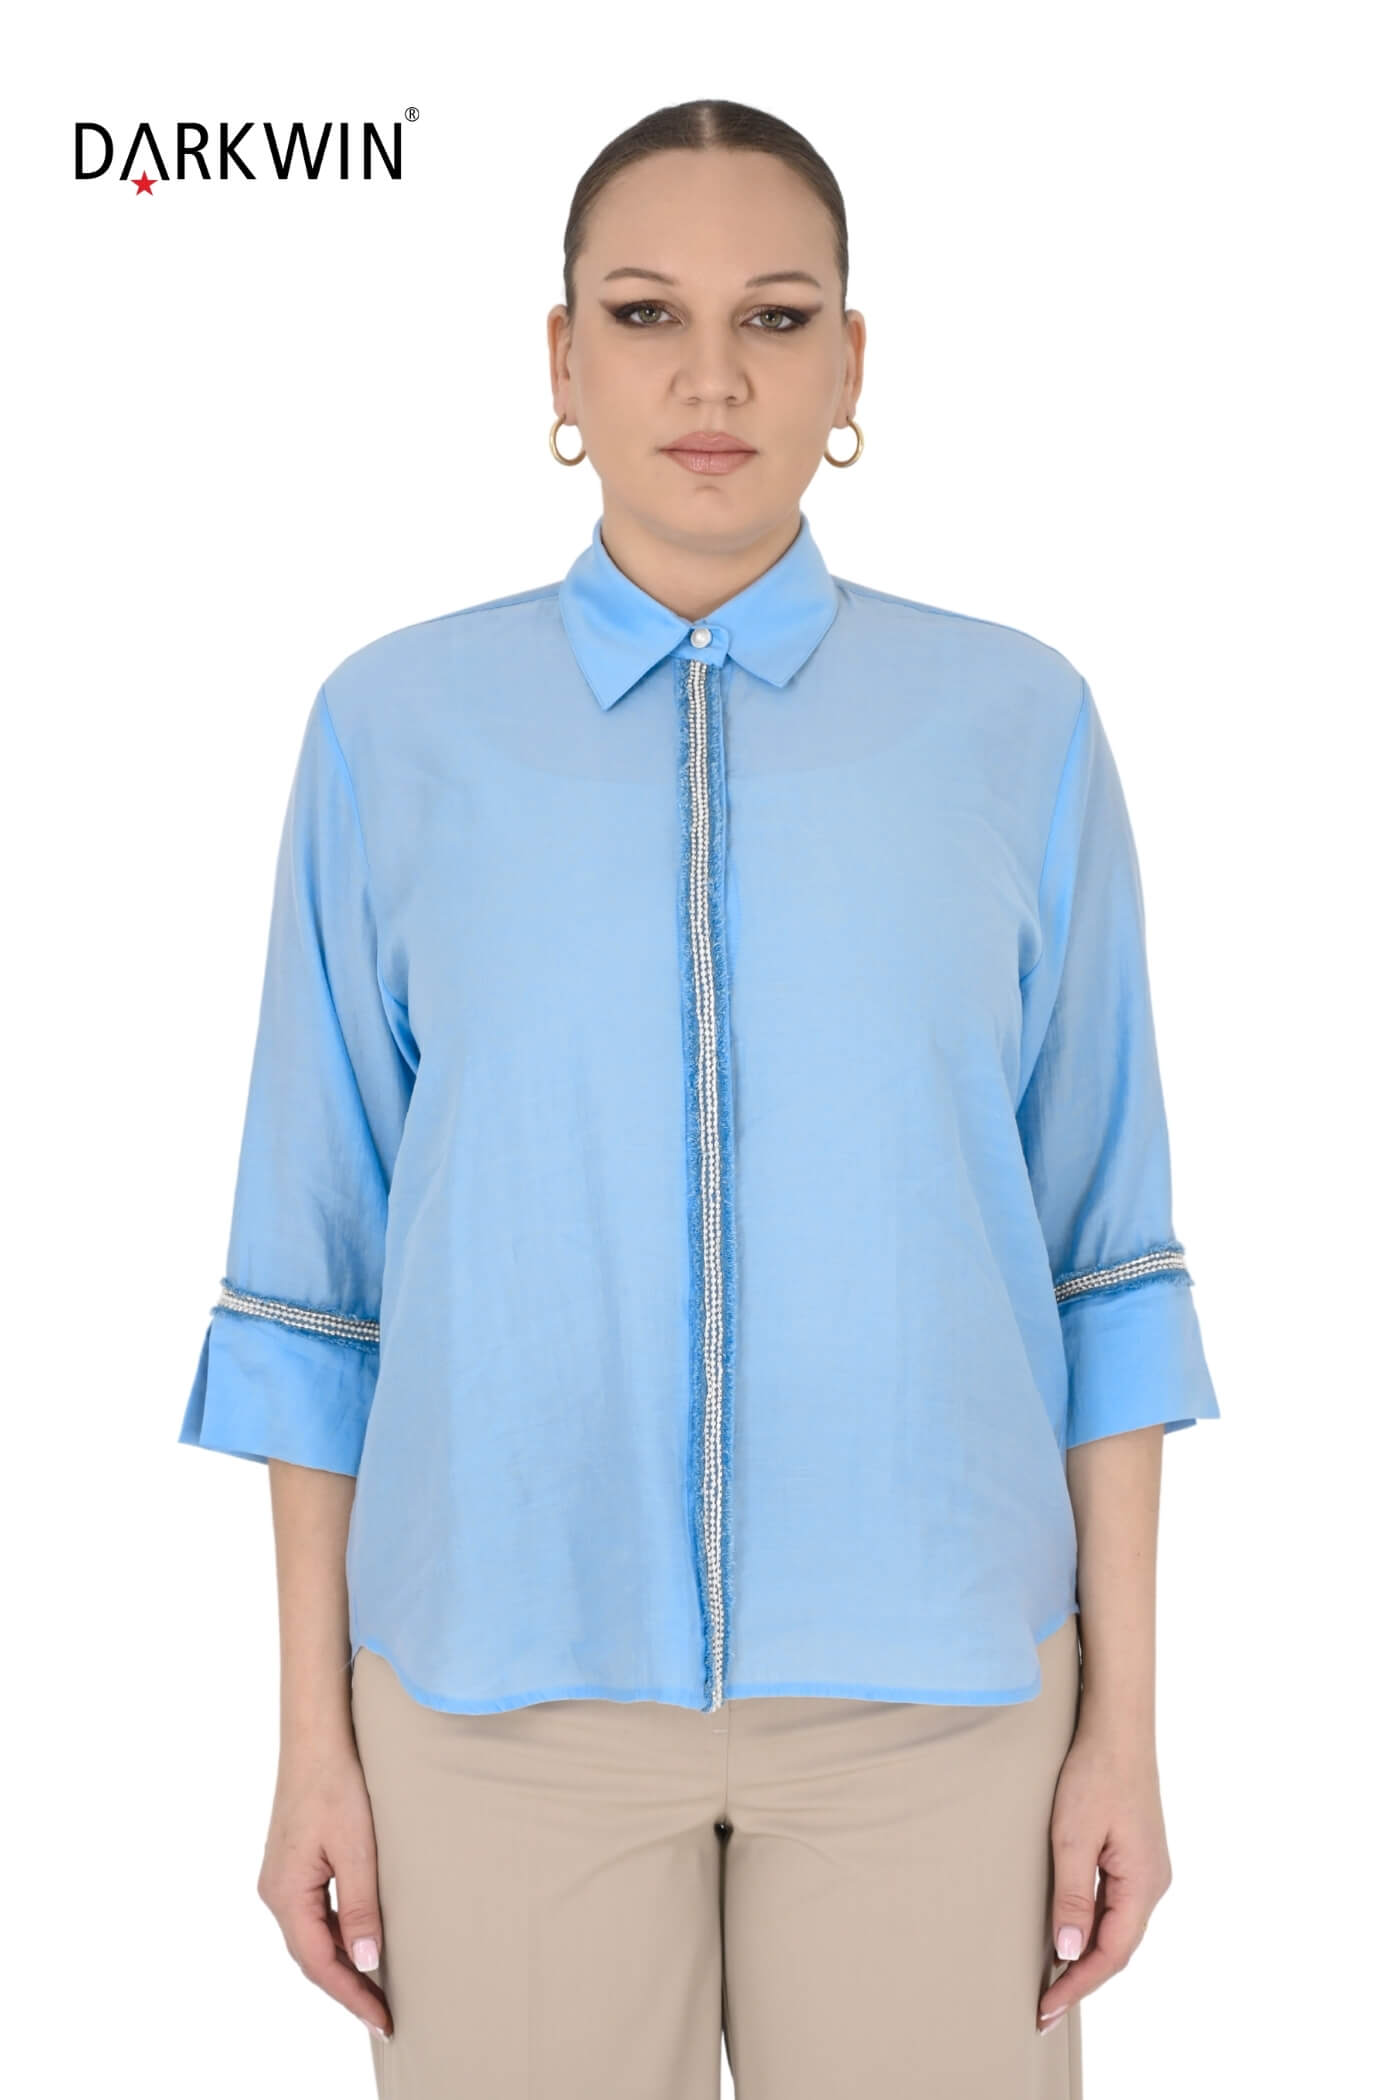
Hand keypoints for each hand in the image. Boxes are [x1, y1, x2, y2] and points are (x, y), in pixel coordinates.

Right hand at [256, 1748, 393, 2041]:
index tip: (383, 2021)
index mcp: (286, 1894)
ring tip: (377, 1989)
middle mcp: (275, 1892)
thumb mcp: (357, 1848)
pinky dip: (337, 1935)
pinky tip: (361, 1940)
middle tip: (385, 2015)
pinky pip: (314, 1914)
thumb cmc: (335, 1784)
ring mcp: (281, 1879)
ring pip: (313, 1937)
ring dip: (342, 1963)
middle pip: (312, 1956)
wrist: (315, 1737)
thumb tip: (367, 1961)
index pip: (320, 1964)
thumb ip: (361, 1907)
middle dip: (348, 1988)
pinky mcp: (292, 1865)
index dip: (352, 1996)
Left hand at [1037, 1721, 1172, 2032]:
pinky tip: (1070, 1933)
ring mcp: (1146, 1869)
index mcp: (1143, 1884)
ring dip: (1087, 1955)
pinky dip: (1092, 1927)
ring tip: (1052, 1982)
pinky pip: (1115, 1905)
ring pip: (1117, 1928)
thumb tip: (1067, 1950)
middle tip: (1043, 2007)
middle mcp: (1152, 1883)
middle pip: (1118, 1947)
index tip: (1046, 2008)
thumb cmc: (1095, 1775)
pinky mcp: (1135, 1855)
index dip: (1078, 1985)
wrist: (1117, 1728)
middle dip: (1081, 1978)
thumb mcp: (1073, 1837)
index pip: (1111, 1954)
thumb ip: (1072, 1896)